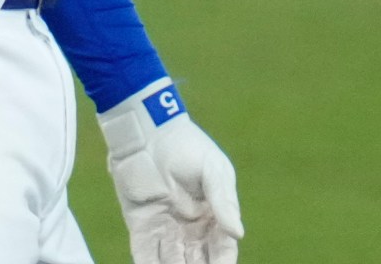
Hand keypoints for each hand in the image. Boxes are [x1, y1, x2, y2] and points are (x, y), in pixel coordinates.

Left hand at [99, 80, 243, 263]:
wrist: (147, 131)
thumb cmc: (186, 145)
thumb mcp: (212, 169)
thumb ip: (223, 201)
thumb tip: (239, 233)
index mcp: (214, 216)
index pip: (222, 249)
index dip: (223, 263)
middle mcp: (191, 228)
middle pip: (197, 260)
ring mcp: (166, 228)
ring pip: (172, 261)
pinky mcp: (141, 226)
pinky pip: (145, 253)